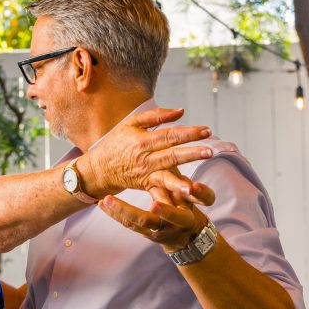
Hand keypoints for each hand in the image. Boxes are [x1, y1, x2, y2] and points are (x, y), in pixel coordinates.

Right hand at [80, 107, 214, 198]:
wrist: (98, 169)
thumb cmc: (116, 142)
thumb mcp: (131, 123)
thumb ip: (156, 116)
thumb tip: (181, 111)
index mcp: (142, 140)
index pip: (169, 135)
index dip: (189, 133)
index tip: (207, 130)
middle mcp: (144, 158)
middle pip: (171, 156)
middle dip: (191, 154)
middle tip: (210, 151)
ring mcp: (145, 174)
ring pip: (166, 177)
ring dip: (180, 182)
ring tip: (193, 186)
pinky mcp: (146, 185)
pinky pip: (160, 191)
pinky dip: (170, 196)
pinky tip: (183, 198)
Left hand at [98, 185, 213, 250]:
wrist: (185, 234)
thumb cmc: (192, 208)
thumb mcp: (198, 202)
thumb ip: (199, 194)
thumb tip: (194, 186)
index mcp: (184, 220)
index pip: (177, 217)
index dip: (168, 212)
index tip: (155, 205)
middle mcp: (166, 228)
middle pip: (145, 222)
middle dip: (128, 211)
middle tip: (110, 200)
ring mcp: (153, 232)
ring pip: (132, 223)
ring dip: (116, 211)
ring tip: (103, 200)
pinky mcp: (142, 231)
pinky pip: (126, 223)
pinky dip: (113, 213)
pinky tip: (100, 203)